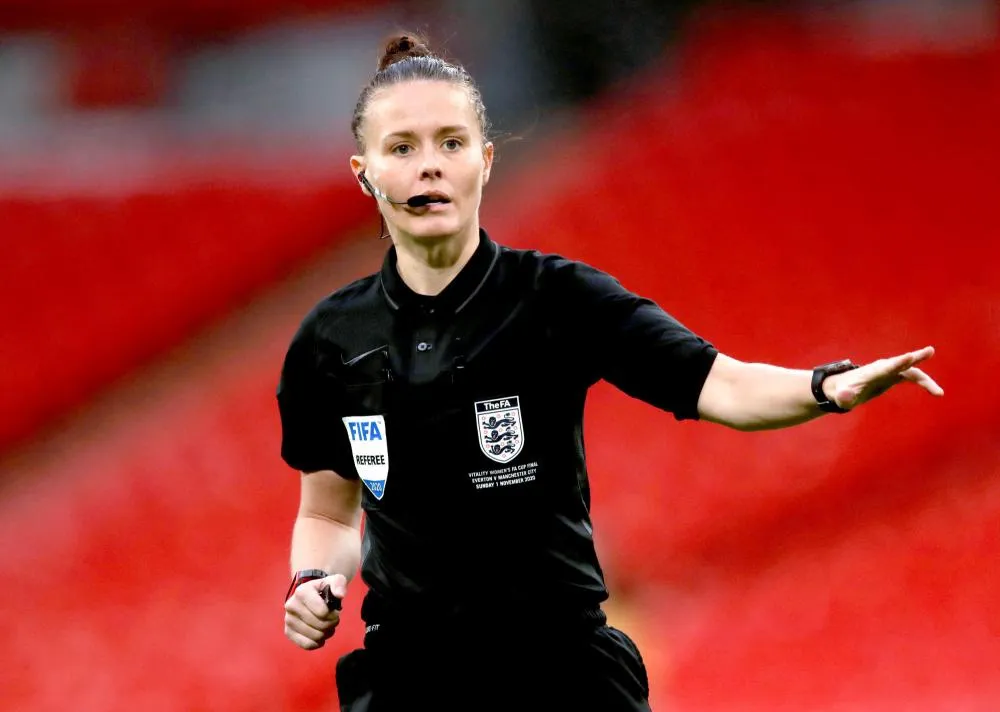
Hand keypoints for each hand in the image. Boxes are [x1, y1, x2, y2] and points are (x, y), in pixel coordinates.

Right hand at [283, 574, 346, 649]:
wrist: (311, 595)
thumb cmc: (324, 589)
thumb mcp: (334, 580)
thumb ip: (339, 584)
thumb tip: (340, 595)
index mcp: (302, 592)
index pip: (323, 612)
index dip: (334, 615)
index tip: (336, 611)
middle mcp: (291, 605)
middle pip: (320, 625)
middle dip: (331, 624)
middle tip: (333, 619)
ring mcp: (288, 620)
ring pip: (315, 636)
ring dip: (326, 634)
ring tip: (327, 626)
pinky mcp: (288, 632)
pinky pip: (306, 645)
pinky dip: (317, 643)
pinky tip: (320, 635)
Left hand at [824, 346, 943, 410]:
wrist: (843, 387)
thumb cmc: (842, 392)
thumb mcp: (841, 396)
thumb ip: (844, 396)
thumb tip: (844, 398)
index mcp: (872, 372)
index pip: (887, 366)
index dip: (898, 362)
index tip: (910, 356)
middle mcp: (883, 368)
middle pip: (903, 363)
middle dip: (916, 357)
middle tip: (930, 350)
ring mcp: (890, 371)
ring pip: (912, 372)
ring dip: (926, 381)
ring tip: (939, 393)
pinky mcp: (893, 377)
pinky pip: (912, 378)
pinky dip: (924, 383)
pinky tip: (936, 392)